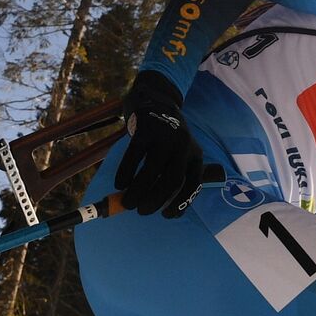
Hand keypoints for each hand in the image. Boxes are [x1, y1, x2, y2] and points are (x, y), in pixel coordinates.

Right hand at [115, 70, 202, 217]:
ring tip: (127, 202)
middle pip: (172, 181)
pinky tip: (120, 184)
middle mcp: (184, 146)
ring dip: (138, 192)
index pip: (193, 183)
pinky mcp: (146, 130)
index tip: (167, 216)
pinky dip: (126, 174)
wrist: (156, 99)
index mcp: (195, 154)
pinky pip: (134, 157)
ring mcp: (165, 137)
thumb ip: (174, 173)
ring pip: (152, 172)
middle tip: (142, 211)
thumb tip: (162, 207)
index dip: (182, 203)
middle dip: (156, 200)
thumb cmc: (166, 136)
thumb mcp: (179, 152)